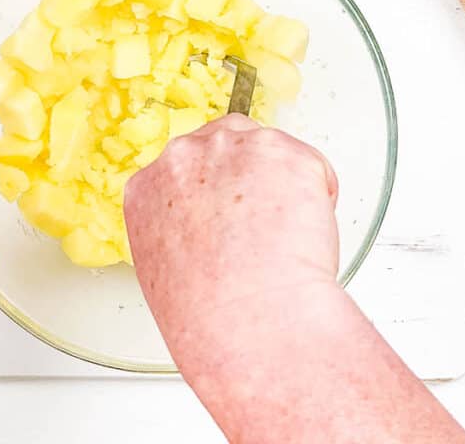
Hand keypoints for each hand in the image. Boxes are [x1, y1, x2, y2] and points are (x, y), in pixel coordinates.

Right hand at [124, 114, 340, 376]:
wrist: (250, 321)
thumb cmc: (210, 317)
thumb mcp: (163, 272)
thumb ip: (179, 230)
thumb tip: (209, 229)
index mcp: (147, 188)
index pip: (184, 168)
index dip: (214, 192)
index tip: (229, 214)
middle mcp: (186, 156)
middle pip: (226, 143)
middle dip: (248, 178)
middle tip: (265, 225)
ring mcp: (236, 148)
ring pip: (270, 152)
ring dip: (283, 186)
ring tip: (284, 238)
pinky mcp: (285, 152)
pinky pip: (312, 167)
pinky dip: (317, 196)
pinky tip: (304, 233)